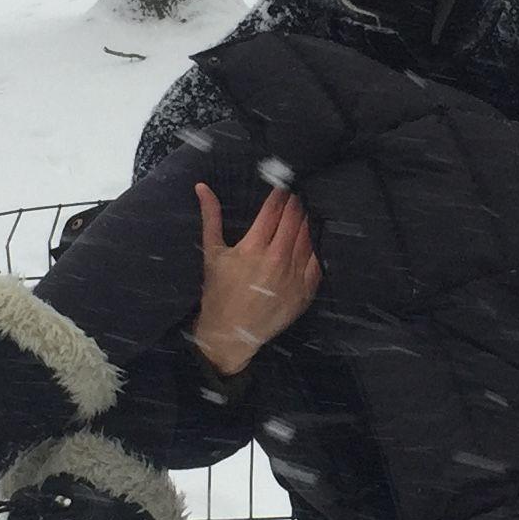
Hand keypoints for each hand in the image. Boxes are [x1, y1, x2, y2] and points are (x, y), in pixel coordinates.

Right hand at [192, 182, 320, 374]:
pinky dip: (315, 247)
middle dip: (296, 204)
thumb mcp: (212, 253)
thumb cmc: (218, 293)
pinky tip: (312, 239)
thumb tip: (202, 186)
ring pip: (307, 238)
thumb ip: (211, 217)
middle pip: (293, 221)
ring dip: (307, 221)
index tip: (283, 185)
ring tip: (305, 212)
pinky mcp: (304, 292)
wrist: (230, 334)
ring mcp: (293, 277)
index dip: (279, 194)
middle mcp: (276, 260)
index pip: (272, 211)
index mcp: (252, 248)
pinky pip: (316, 262)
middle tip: (298, 194)